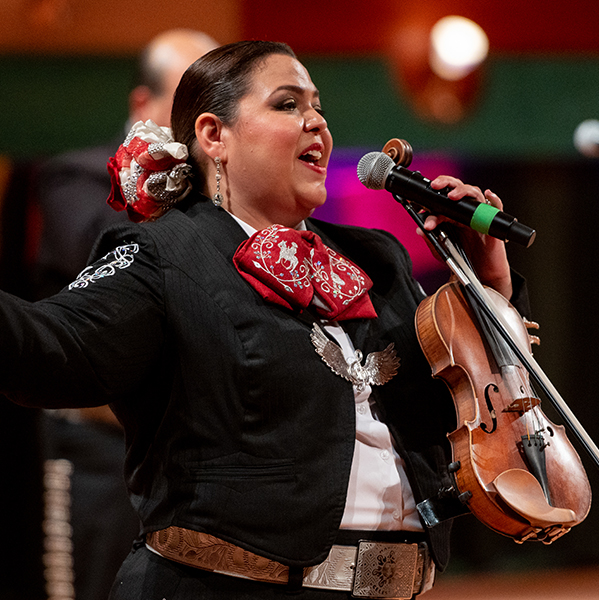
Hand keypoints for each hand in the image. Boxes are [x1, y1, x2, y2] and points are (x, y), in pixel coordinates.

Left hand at [416, 176, 512, 299]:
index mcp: (452, 216)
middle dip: (446, 184)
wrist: (481, 274)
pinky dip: (494, 200)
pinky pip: (496, 208)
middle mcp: (466, 212)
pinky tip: (488, 194)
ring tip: (453, 196)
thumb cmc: (464, 260)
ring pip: (474, 194)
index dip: (430, 206)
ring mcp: (480, 216)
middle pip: (458, 190)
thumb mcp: (443, 251)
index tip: (423, 214)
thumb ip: (431, 241)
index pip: (440, 203)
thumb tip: (420, 230)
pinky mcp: (492, 224)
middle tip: (435, 186)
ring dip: (463, 191)